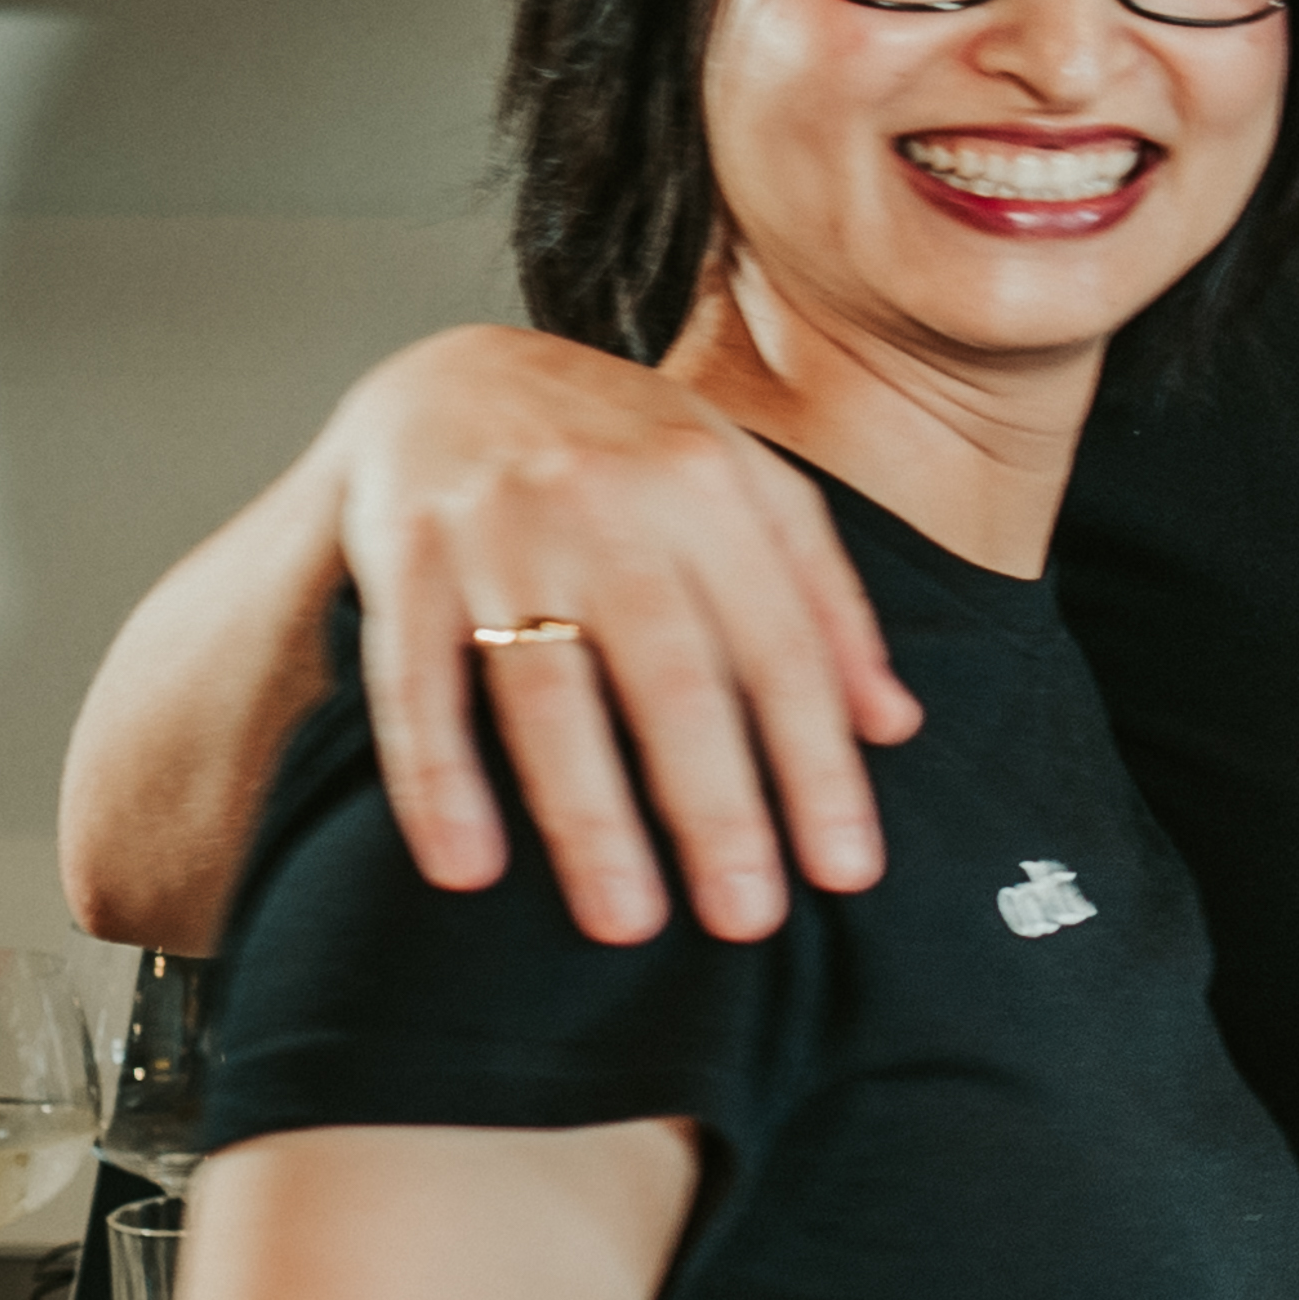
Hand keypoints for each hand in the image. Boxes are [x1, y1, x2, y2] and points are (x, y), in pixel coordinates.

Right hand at [329, 327, 913, 941]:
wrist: (454, 376)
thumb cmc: (629, 455)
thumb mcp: (749, 491)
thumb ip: (824, 602)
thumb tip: (894, 726)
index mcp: (709, 485)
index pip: (782, 649)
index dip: (816, 764)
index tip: (846, 869)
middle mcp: (606, 503)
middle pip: (671, 678)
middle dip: (714, 808)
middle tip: (746, 919)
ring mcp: (497, 532)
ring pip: (546, 691)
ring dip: (586, 815)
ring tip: (625, 923)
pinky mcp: (404, 561)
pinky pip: (415, 685)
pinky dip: (436, 779)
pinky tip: (466, 865)